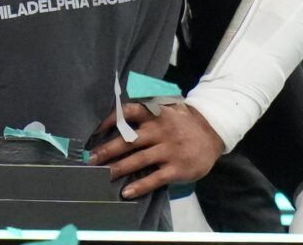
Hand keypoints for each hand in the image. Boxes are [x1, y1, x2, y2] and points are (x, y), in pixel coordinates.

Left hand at [86, 101, 222, 199]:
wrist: (212, 136)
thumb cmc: (184, 123)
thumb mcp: (169, 109)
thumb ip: (149, 109)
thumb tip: (121, 111)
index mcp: (156, 115)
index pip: (130, 112)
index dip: (112, 118)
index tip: (95, 129)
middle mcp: (160, 131)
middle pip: (129, 140)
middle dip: (108, 150)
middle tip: (90, 159)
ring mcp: (169, 150)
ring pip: (139, 160)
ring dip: (119, 168)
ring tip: (103, 175)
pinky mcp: (176, 168)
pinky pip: (155, 178)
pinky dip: (140, 186)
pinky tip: (126, 192)